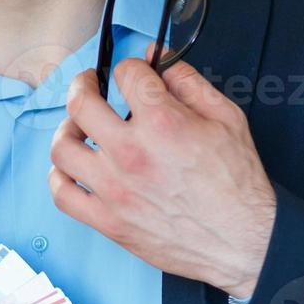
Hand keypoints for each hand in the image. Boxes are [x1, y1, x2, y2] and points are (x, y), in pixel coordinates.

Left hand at [47, 48, 275, 298]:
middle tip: (90, 85)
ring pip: (63, 148)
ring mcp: (114, 188)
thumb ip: (189, 83)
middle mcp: (131, 153)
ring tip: (79, 127)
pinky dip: (59, 177)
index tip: (133, 73)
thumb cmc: (238, 184)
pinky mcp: (108, 220)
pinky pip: (62, 194)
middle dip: (83, 84)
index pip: (126, 74)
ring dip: (66, 130)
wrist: (244, 241)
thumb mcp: (227, 118)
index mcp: (162, 123)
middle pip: (80, 104)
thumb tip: (160, 61)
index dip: (131, 66)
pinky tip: (72, 168)